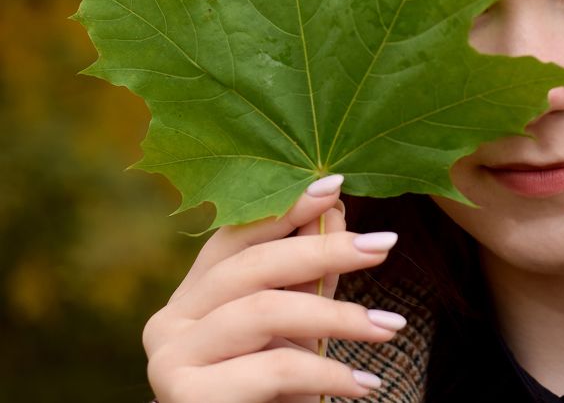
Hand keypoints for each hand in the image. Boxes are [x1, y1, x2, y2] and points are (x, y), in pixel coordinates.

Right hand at [143, 175, 404, 401]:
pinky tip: (365, 383)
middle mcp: (170, 319)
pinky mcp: (186, 395)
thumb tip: (334, 205)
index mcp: (193, 295)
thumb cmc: (274, 392)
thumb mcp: (298, 324)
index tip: (335, 184)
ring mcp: (170, 357)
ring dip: (339, 317)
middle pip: (253, 265)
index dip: (285, 208)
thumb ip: (311, 272)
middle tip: (384, 244)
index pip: (236, 236)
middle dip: (325, 250)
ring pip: (264, 311)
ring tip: (390, 327)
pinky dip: (328, 373)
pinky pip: (273, 368)